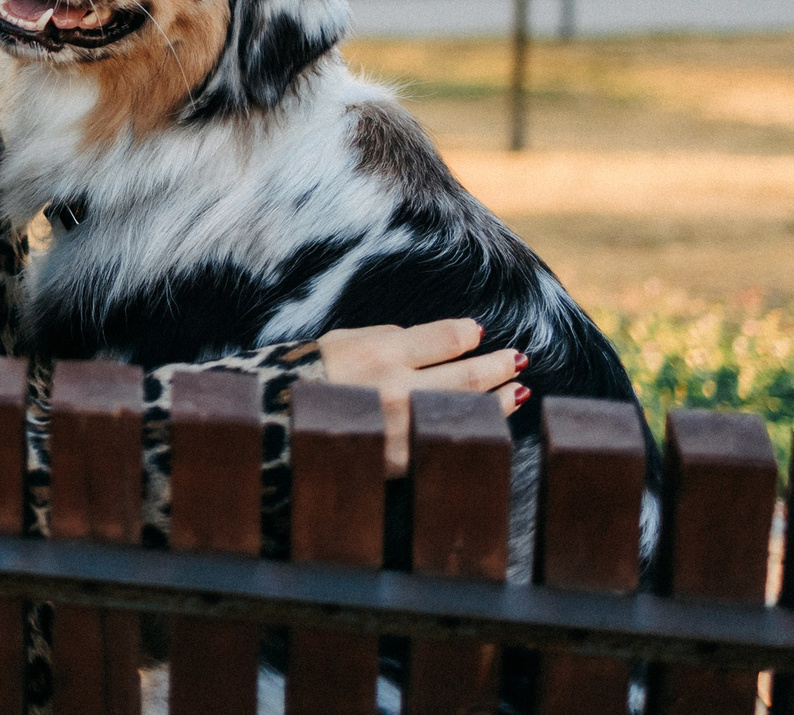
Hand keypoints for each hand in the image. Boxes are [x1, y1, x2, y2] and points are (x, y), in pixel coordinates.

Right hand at [313, 319, 527, 477]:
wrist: (276, 424)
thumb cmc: (308, 375)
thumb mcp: (342, 339)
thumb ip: (387, 336)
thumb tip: (432, 341)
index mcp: (381, 353)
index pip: (447, 338)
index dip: (469, 334)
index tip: (479, 333)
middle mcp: (398, 389)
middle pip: (468, 375)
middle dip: (498, 365)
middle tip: (517, 358)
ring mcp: (402, 428)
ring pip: (466, 411)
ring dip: (498, 398)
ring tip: (518, 388)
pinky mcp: (399, 460)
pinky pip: (445, 441)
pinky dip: (470, 430)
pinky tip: (486, 424)